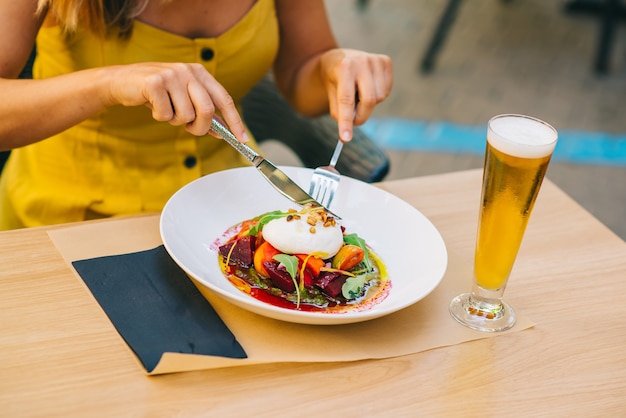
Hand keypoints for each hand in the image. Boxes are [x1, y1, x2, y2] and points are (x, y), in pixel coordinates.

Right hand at [106, 62, 248, 141]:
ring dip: (175, 121)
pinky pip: (166, 115)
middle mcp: (188, 71)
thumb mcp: (183, 99)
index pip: (224, 99)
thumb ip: (203, 112)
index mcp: (200, 73)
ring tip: (166, 109)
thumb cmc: (157, 92)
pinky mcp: (154, 82)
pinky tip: (153, 106)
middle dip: (201, 127)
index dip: (234, 121)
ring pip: (186, 116)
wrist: (122, 81)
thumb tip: (223, 131)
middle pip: (207, 110)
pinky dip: (160, 117)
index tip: (242, 139)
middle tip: (190, 129)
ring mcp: (171, 75)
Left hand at [319, 49, 392, 141]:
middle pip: (369, 100)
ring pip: (380, 97)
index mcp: (343, 68)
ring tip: (357, 94)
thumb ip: (339, 112)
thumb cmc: (333, 79)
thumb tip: (348, 130)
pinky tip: (367, 87)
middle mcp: (361, 61)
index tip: (346, 138)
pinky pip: (386, 91)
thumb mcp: (329, 93)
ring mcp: (375, 60)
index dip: (346, 121)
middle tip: (353, 121)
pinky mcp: (386, 61)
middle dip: (361, 116)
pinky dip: (377, 96)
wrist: (339, 58)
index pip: (346, 100)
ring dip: (368, 104)